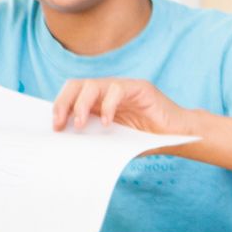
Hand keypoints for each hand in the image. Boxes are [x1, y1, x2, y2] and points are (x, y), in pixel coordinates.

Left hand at [52, 79, 193, 136]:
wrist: (177, 137)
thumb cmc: (144, 142)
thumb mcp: (111, 142)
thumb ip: (93, 138)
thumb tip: (66, 146)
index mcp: (98, 103)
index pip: (71, 94)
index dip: (59, 106)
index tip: (54, 128)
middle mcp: (108, 92)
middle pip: (76, 85)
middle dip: (63, 103)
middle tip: (60, 124)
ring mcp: (123, 88)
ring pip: (92, 84)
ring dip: (80, 105)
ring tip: (79, 124)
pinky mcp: (140, 88)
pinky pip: (117, 89)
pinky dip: (108, 105)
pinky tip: (108, 123)